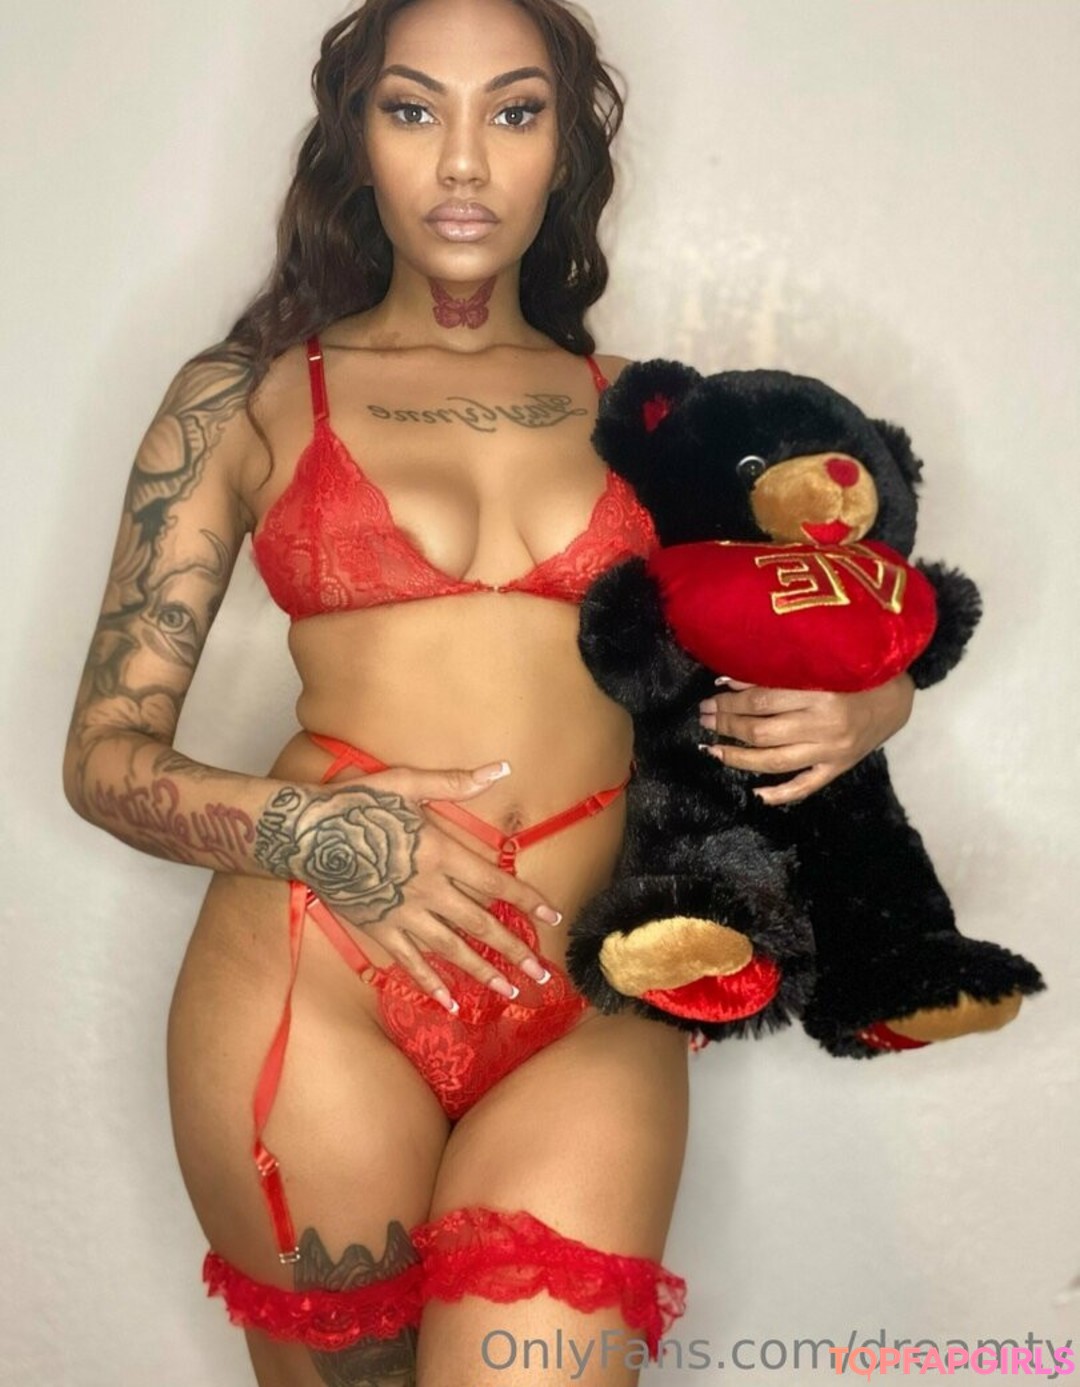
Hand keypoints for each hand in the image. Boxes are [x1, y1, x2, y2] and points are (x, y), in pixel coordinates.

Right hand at [257, 763, 560, 1012]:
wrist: (304, 834)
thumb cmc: (355, 804)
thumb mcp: (406, 783)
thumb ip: (455, 782)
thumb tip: (501, 768)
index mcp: (440, 854)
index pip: (495, 882)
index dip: (527, 900)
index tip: (553, 916)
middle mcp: (428, 890)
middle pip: (480, 924)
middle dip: (515, 950)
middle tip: (542, 974)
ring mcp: (403, 914)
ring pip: (451, 949)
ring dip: (483, 971)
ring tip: (510, 991)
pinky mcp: (379, 930)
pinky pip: (410, 963)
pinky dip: (430, 984)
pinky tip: (450, 1003)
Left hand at [697, 673, 914, 805]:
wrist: (897, 698)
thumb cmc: (854, 674)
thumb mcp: (818, 667)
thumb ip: (776, 675)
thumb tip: (727, 682)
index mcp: (819, 692)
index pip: (761, 701)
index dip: (729, 702)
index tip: (709, 699)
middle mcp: (824, 725)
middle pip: (761, 731)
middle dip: (726, 726)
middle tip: (705, 720)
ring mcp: (831, 751)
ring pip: (774, 761)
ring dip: (738, 758)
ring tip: (714, 750)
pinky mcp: (838, 769)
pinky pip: (805, 787)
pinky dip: (779, 794)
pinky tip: (756, 793)